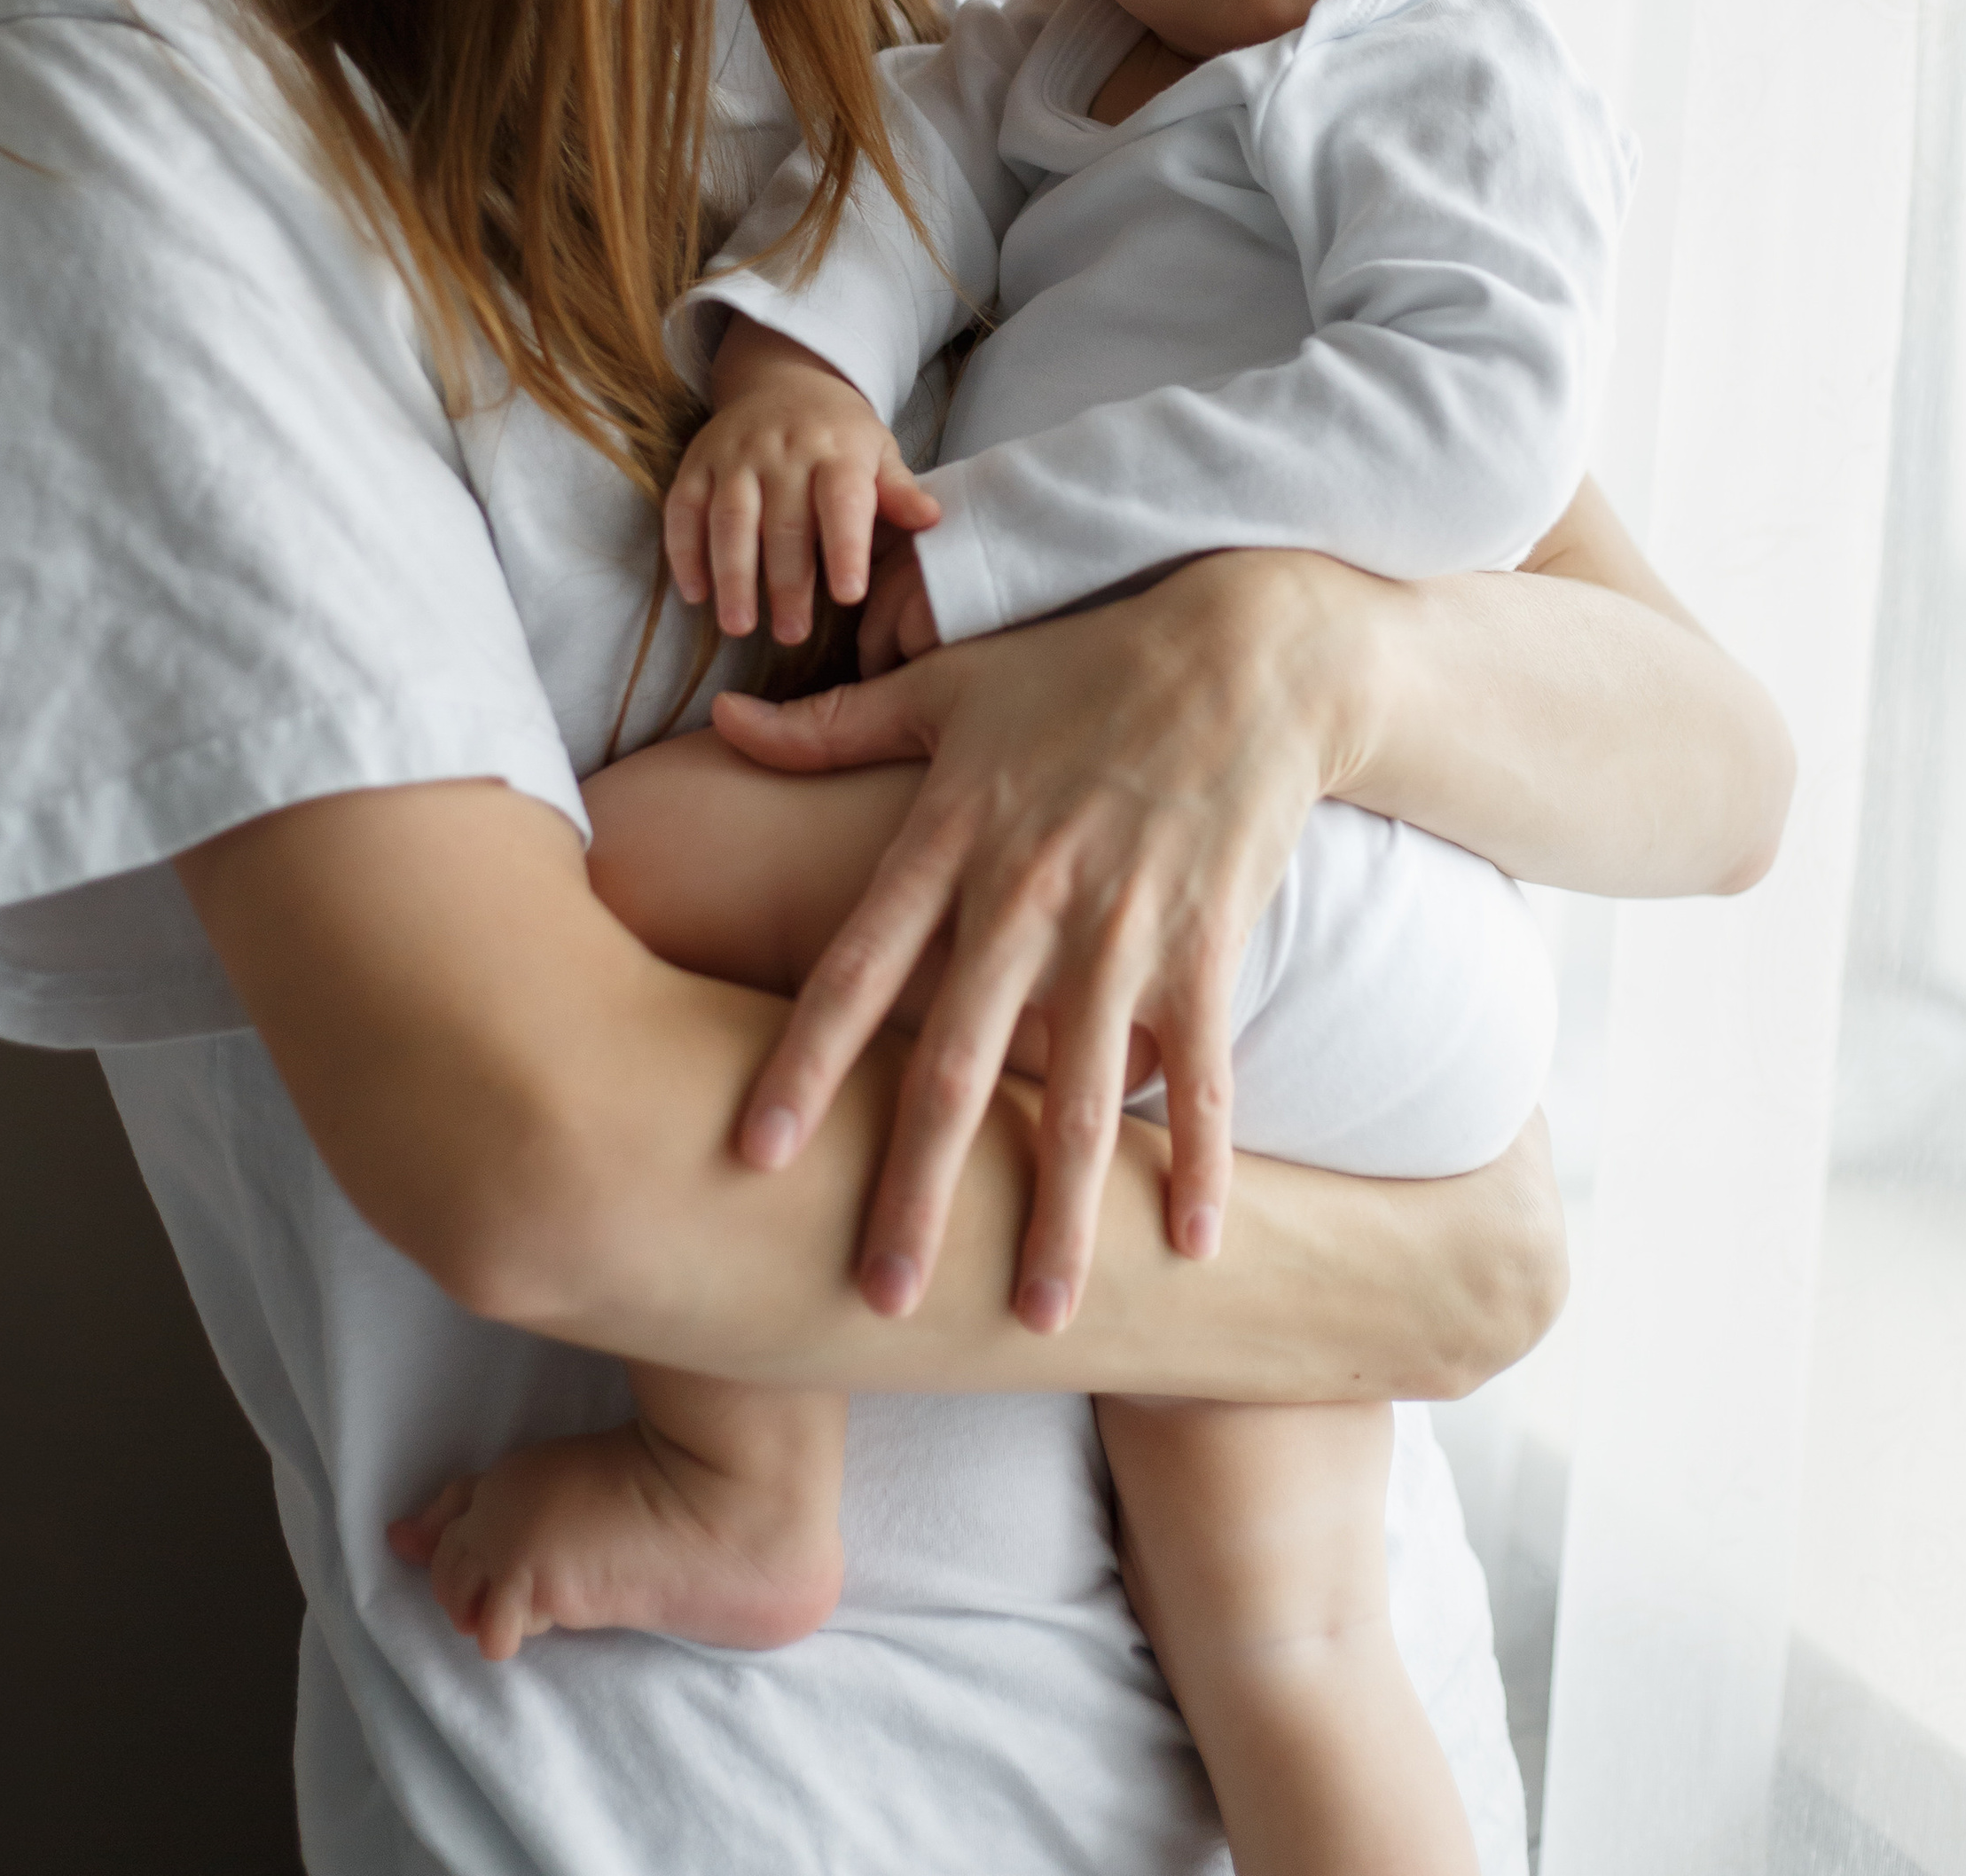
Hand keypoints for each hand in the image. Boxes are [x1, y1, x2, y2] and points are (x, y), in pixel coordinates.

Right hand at [665, 319, 938, 644]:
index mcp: (837, 452)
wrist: (784, 379)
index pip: (842, 502)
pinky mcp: (697, 464)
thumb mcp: (879, 452)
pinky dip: (684, 553)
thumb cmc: (840, 434)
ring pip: (729, 520)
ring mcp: (734, 456)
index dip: (845, 548)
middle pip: (784, 523)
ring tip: (739, 627)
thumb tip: (931, 520)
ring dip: (732, 576)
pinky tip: (693, 595)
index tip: (849, 595)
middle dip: (786, 583)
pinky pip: (683, 510)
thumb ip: (898, 491)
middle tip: (793, 635)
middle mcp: (783, 451)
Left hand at [710, 547, 1379, 1329]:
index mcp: (951, 839)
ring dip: (1062, 1213)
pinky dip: (1200, 1158)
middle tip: (878, 1295)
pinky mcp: (1208, 939)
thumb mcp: (950, 686)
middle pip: (957, 1064)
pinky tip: (1194, 1249)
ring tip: (1039, 1318)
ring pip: (1080, 1097)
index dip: (801, 1063)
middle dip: (918, 1188)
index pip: (855, 969)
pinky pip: (1200, 1070)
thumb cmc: (1085, 666)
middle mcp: (1027, 895)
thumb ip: (834, 728)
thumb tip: (720, 724)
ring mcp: (1122, 925)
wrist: (1246, 648)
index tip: (750, 1154)